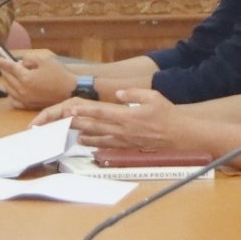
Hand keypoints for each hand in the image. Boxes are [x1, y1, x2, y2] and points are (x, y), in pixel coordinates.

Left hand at [0, 53, 75, 109]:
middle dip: (4, 69)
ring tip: (12, 74)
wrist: (70, 90)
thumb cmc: (59, 74)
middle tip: (5, 64)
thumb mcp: (44, 59)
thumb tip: (19, 63)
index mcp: (26, 78)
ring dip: (7, 80)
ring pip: (8, 89)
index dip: (2, 61)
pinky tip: (14, 88)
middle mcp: (23, 90)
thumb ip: (28, 58)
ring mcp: (25, 99)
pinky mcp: (28, 105)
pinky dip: (11, 93)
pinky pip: (13, 100)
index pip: (9, 67)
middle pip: (7, 78)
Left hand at [37, 88, 176, 149]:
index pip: (101, 112)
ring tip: (68, 133)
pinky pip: (107, 145)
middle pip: (94, 126)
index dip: (84, 111)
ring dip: (82, 135)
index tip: (71, 109)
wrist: (179, 135)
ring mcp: (124, 139)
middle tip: (61, 122)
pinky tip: (86, 142)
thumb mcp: (153, 97)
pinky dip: (95, 144)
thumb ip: (134, 94)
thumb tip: (120, 94)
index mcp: (127, 115)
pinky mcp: (127, 146)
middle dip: (76, 123)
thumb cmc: (167, 114)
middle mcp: (122, 129)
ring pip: (98, 137)